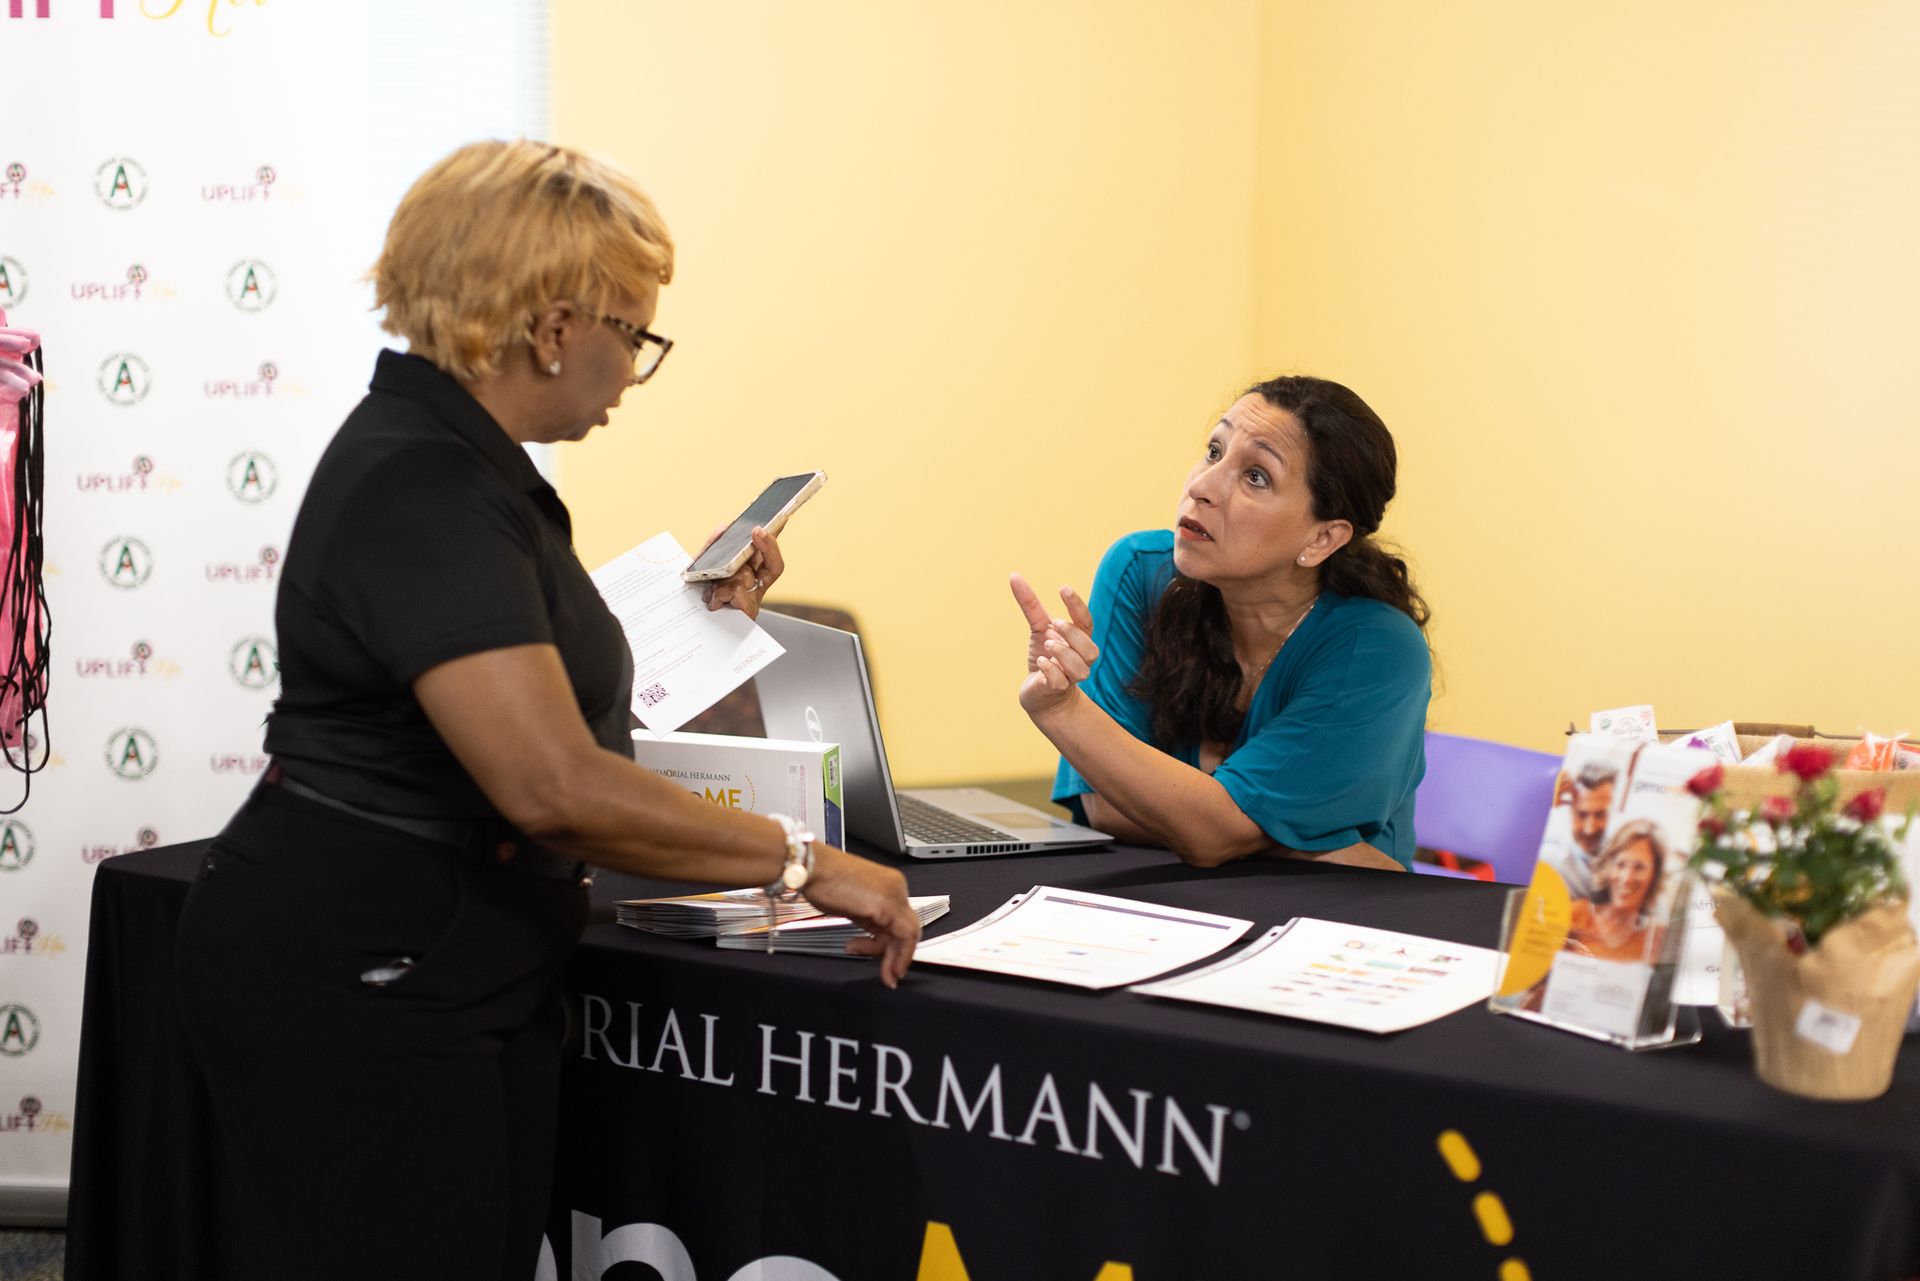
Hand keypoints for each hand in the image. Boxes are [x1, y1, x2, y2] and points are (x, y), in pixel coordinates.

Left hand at [702, 526, 785, 618]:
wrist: (691, 631)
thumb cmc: (700, 599)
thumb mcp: (703, 568)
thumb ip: (712, 547)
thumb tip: (723, 528)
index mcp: (748, 574)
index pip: (767, 554)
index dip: (775, 538)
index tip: (781, 518)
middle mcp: (755, 586)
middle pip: (773, 565)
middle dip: (767, 546)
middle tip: (757, 531)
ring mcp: (753, 600)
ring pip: (746, 576)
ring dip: (725, 578)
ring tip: (711, 587)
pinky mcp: (747, 613)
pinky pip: (737, 592)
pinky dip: (721, 593)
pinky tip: (712, 600)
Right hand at [802, 845, 919, 986]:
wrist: (812, 868)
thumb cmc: (822, 880)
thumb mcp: (851, 904)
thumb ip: (866, 918)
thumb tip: (870, 938)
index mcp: (888, 885)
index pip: (900, 919)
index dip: (894, 944)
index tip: (884, 960)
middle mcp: (896, 888)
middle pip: (907, 928)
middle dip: (897, 954)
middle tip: (889, 974)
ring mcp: (894, 895)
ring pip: (909, 934)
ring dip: (896, 958)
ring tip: (883, 972)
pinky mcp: (888, 905)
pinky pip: (905, 936)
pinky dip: (900, 955)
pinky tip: (888, 968)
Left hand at [1009, 572, 1098, 718]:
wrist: (1039, 693)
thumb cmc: (1045, 656)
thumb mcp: (1037, 628)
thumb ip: (1030, 604)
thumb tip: (1014, 575)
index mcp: (1079, 640)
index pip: (1086, 621)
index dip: (1077, 605)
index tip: (1063, 588)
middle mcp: (1080, 659)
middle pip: (1090, 648)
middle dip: (1073, 634)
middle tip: (1054, 625)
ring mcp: (1070, 677)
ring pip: (1080, 668)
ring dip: (1064, 653)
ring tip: (1047, 646)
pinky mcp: (1056, 690)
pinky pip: (1060, 682)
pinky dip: (1051, 670)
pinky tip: (1040, 663)